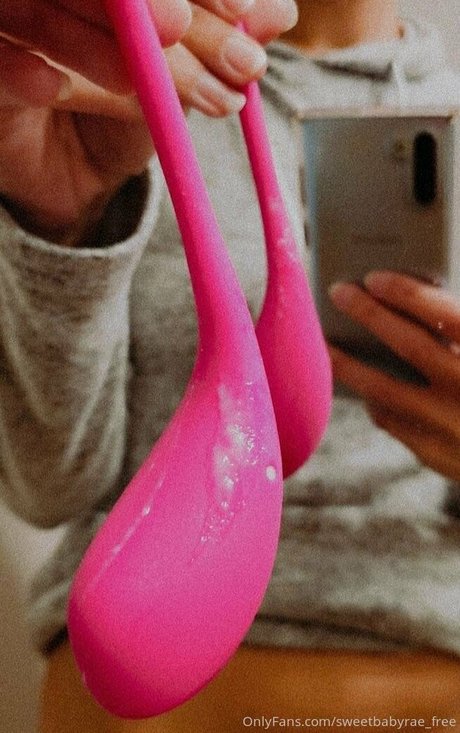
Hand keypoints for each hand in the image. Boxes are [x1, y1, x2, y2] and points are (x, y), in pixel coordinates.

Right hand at [0, 0, 296, 243]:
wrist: (72, 176)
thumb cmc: (124, 115)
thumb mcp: (179, 82)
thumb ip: (221, 42)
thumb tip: (280, 11)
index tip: (245, 13)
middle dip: (173, 17)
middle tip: (223, 59)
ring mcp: (12, 20)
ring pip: (47, 10)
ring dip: (102, 46)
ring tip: (147, 87)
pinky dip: (23, 70)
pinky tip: (55, 89)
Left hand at [329, 271, 459, 481]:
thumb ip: (458, 333)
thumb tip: (415, 300)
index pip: (448, 317)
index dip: (409, 294)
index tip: (375, 277)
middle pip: (410, 346)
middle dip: (370, 314)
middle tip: (339, 291)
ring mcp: (452, 428)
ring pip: (385, 390)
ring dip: (349, 363)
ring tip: (327, 343)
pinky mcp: (436, 455)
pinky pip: (391, 420)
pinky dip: (375, 398)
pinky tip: (365, 384)